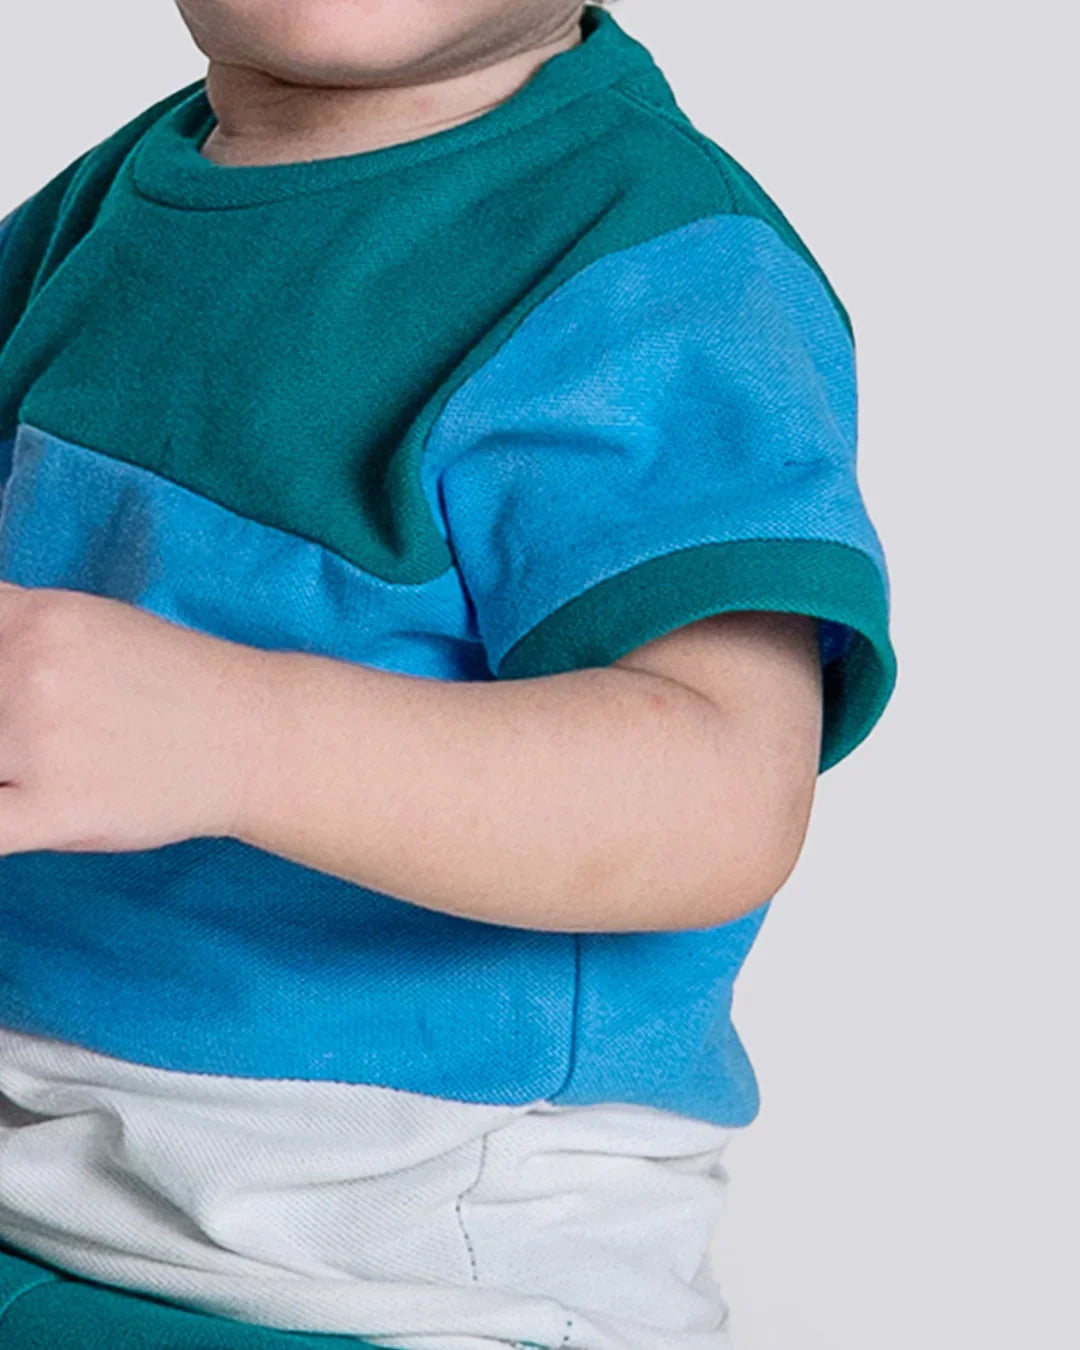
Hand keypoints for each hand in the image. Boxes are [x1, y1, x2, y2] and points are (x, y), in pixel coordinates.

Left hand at [0, 580, 271, 855]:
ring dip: (4, 770)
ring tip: (40, 775)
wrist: (254, 736)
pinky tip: (27, 811)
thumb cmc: (177, 683)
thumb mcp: (90, 624)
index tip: (10, 701)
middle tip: (32, 743)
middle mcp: (28, 671)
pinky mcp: (57, 810)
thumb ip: (20, 633)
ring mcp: (39, 742)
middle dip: (2, 726)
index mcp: (35, 618)